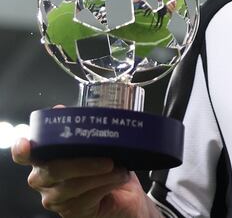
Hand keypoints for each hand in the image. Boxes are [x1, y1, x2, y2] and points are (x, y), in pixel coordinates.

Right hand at [12, 130, 156, 217]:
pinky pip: (85, 199)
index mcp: (45, 158)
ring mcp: (54, 197)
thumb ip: (79, 127)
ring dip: (101, 176)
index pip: (23, 155)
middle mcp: (44, 179)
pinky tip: (118, 179)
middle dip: (84, 163)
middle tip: (109, 160)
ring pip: (71, 186)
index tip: (27, 144)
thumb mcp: (96, 144)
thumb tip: (61, 109)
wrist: (124, 194)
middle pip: (53, 170)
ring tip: (119, 169)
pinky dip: (106, 186)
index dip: (22, 150)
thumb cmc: (106, 166)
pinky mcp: (70, 211)